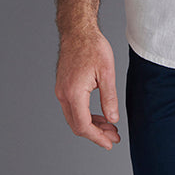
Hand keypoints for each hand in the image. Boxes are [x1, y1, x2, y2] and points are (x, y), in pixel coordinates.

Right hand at [54, 28, 120, 149]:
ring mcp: (61, 91)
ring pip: (74, 118)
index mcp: (74, 93)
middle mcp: (63, 94)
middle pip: (77, 125)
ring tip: (110, 127)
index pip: (84, 125)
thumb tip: (112, 119)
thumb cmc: (93, 47)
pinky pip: (72, 108)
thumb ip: (109, 98)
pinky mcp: (63, 87)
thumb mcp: (107, 72)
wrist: (78, 31)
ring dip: (91, 125)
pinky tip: (99, 116)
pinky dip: (85, 115)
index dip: (97, 138)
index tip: (109, 144)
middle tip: (114, 137)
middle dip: (96, 134)